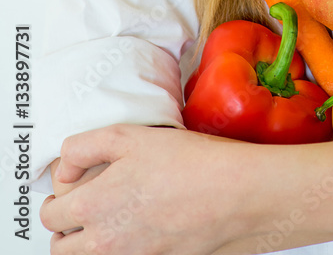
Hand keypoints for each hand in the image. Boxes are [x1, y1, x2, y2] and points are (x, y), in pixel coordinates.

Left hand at [39, 123, 258, 253]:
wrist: (234, 194)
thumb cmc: (189, 162)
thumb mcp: (130, 136)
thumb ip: (85, 147)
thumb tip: (65, 169)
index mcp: (92, 207)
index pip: (51, 213)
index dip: (60, 194)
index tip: (74, 183)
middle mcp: (104, 243)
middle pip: (61, 248)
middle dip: (66, 226)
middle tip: (86, 204)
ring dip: (89, 243)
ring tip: (111, 217)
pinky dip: (121, 249)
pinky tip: (139, 228)